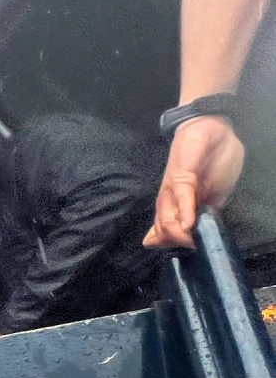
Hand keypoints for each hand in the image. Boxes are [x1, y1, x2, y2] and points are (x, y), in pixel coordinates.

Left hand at [144, 116, 245, 248]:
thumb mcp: (215, 193)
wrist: (213, 128)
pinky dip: (185, 211)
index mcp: (176, 206)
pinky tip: (189, 223)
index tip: (190, 250)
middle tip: (191, 246)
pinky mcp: (181, 173)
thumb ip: (203, 213)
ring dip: (177, 233)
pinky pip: (181, 195)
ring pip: (167, 216)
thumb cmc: (215, 160)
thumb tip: (194, 234)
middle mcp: (169, 199)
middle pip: (163, 229)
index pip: (167, 233)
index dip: (174, 244)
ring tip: (189, 240)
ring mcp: (173, 187)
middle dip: (174, 242)